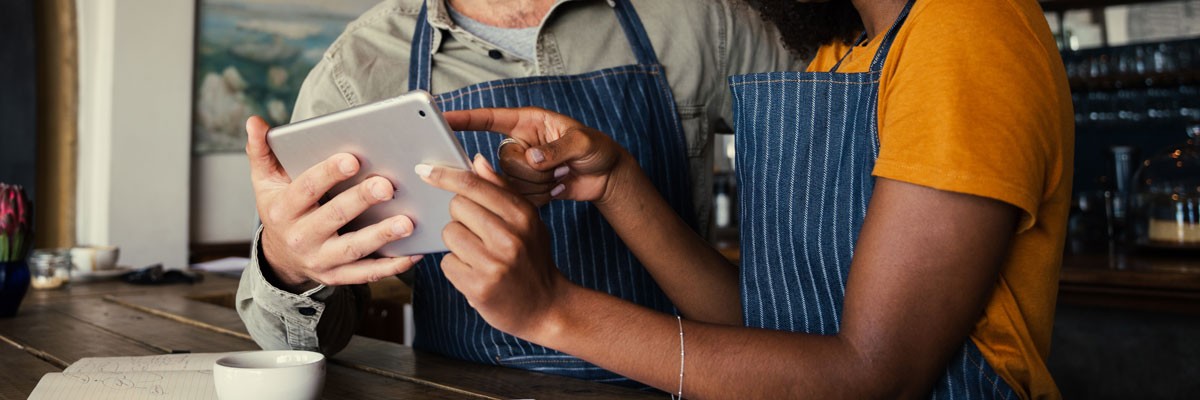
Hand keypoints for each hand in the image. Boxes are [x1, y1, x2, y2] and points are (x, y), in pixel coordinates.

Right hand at [245, 116, 422, 291]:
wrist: (280, 257)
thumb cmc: (281, 209)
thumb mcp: (264, 182)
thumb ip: (261, 151)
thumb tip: (254, 121)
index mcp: (283, 209)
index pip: (306, 188)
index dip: (328, 173)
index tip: (352, 158)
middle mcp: (301, 236)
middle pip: (333, 217)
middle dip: (361, 201)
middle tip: (387, 186)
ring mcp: (320, 259)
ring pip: (353, 249)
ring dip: (382, 236)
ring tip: (407, 222)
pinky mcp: (337, 276)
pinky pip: (366, 273)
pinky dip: (391, 266)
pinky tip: (413, 253)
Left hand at [415, 154, 571, 338]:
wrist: (547, 307)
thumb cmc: (532, 259)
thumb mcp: (527, 221)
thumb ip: (501, 190)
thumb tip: (476, 161)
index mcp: (522, 215)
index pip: (474, 185)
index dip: (445, 175)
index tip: (425, 171)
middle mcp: (510, 237)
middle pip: (457, 207)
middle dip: (461, 217)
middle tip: (479, 233)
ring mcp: (494, 263)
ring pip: (449, 234)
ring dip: (457, 244)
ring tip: (479, 255)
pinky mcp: (479, 287)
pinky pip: (447, 263)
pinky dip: (457, 268)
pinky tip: (475, 274)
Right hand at [444, 107, 631, 206]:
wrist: (606, 177)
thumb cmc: (597, 149)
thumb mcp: (583, 143)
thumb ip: (557, 148)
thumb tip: (532, 159)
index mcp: (528, 122)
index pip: (490, 119)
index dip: (465, 119)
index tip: (442, 118)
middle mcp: (520, 144)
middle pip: (501, 161)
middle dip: (531, 170)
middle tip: (559, 166)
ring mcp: (521, 168)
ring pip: (509, 183)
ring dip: (539, 185)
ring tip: (561, 175)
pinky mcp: (525, 188)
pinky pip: (519, 198)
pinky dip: (542, 197)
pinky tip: (558, 187)